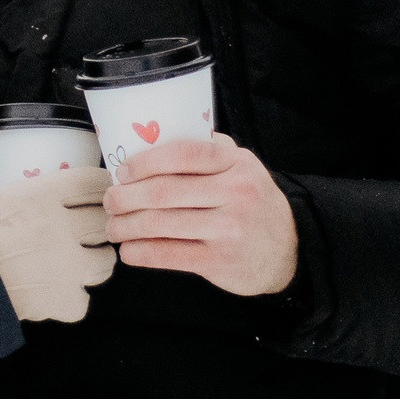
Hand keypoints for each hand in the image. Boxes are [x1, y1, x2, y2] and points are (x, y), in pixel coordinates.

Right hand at [0, 169, 116, 323]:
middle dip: (96, 225)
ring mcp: (66, 265)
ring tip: (79, 264)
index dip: (95, 186)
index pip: (91, 182)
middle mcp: (61, 227)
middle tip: (88, 230)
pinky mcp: (62, 300)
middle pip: (102, 221)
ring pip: (105, 261)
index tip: (95, 192)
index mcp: (40, 195)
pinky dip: (71, 301)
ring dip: (93, 261)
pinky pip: (82, 300)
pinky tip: (56, 295)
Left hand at [102, 133, 296, 296]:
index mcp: (236, 163)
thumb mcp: (243, 168)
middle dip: (126, 196)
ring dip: (126, 225)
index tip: (122, 171)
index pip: (185, 154)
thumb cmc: (253, 203)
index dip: (146, 161)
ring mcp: (228, 229)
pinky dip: (140, 252)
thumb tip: (156, 138)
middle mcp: (235, 193)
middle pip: (164, 191)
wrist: (288, 250)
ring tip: (114, 226)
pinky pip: (168, 254)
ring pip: (160, 223)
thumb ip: (210, 151)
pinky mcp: (219, 260)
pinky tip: (129, 251)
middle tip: (110, 201)